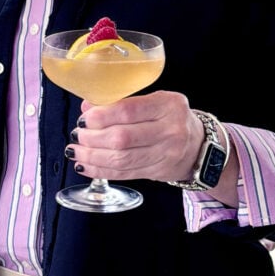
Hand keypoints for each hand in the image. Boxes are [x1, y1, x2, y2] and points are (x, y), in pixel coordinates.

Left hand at [68, 91, 205, 183]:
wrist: (199, 146)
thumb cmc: (170, 119)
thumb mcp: (155, 102)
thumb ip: (123, 103)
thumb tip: (88, 107)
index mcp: (168, 105)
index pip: (128, 110)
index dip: (101, 116)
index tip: (84, 118)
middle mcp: (170, 130)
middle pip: (122, 138)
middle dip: (92, 138)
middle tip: (78, 135)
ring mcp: (166, 154)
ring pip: (121, 159)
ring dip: (92, 156)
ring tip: (75, 151)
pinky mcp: (158, 172)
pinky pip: (124, 174)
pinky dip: (100, 170)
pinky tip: (85, 165)